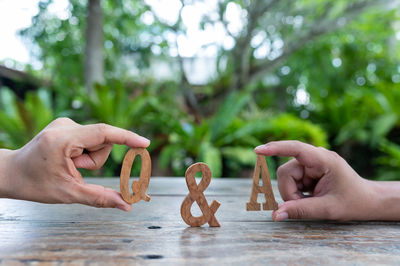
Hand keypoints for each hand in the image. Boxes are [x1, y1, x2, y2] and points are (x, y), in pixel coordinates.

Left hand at [0, 118, 149, 210]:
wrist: (11, 172)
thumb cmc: (35, 184)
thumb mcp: (68, 193)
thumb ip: (100, 198)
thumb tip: (127, 206)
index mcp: (63, 139)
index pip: (103, 133)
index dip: (126, 138)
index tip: (145, 143)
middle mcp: (65, 125)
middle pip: (102, 142)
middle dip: (95, 160)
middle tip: (75, 171)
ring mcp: (66, 123)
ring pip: (97, 141)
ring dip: (89, 158)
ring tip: (69, 166)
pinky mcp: (67, 126)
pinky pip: (90, 139)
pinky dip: (85, 152)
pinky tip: (68, 158)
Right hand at [255, 140, 379, 220]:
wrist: (368, 201)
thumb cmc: (353, 202)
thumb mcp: (327, 208)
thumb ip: (300, 210)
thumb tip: (275, 215)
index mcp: (323, 160)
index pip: (296, 149)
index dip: (276, 148)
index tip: (258, 150)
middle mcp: (315, 158)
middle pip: (286, 172)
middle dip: (290, 192)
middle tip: (305, 204)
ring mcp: (310, 164)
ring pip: (286, 178)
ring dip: (293, 194)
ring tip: (311, 201)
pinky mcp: (308, 170)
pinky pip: (291, 181)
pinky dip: (297, 193)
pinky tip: (311, 196)